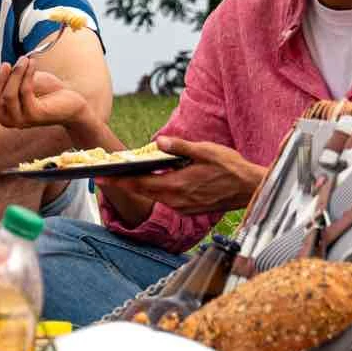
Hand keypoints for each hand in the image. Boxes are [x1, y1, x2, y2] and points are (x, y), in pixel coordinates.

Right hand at [0, 56, 97, 133]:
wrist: (72, 101)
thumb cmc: (45, 92)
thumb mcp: (18, 82)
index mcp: (1, 113)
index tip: (3, 69)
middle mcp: (8, 120)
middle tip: (8, 64)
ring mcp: (21, 120)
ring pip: (7, 96)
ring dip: (16, 74)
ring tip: (25, 60)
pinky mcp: (35, 116)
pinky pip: (24, 93)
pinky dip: (26, 76)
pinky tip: (32, 64)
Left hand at [111, 137, 267, 214]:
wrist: (250, 189)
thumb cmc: (231, 168)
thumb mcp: (206, 151)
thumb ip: (180, 147)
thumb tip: (158, 142)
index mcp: (176, 185)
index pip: (140, 183)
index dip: (119, 180)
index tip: (100, 176)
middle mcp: (176, 200)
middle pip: (142, 191)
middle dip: (123, 183)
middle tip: (104, 175)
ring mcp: (182, 206)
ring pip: (153, 196)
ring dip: (138, 187)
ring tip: (122, 176)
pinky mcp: (188, 208)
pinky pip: (164, 199)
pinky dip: (154, 190)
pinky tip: (150, 181)